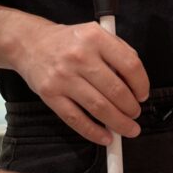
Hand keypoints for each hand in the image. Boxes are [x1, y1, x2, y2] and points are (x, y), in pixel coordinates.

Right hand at [12, 20, 149, 143]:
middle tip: (136, 114)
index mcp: (96, 37)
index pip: (130, 65)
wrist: (29, 43)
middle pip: (115, 90)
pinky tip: (106, 138)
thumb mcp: (96, 34)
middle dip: (131, 108)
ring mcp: (63, 77)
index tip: (143, 95)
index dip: (142, 84)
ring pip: (98, 107)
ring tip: (129, 129)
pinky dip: (93, 132)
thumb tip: (137, 83)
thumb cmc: (69, 42)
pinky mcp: (49, 94)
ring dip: (119, 123)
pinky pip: (75, 119)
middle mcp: (80, 56)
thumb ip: (118, 52)